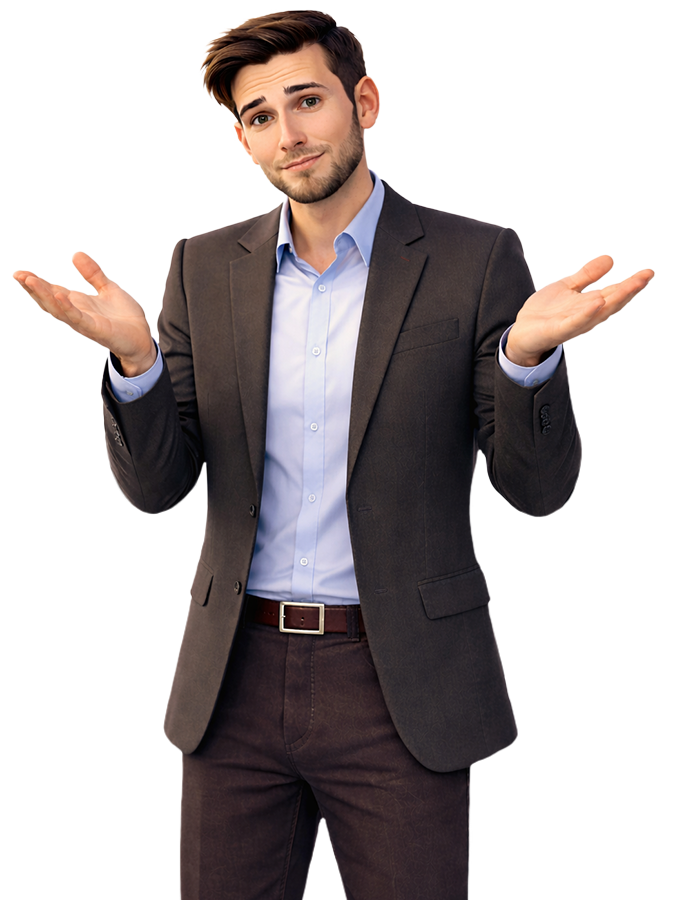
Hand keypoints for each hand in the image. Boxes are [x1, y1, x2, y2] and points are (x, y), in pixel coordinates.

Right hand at [12, 250, 155, 369]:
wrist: (142, 339)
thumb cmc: (125, 318)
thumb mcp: (108, 288)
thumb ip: (93, 274)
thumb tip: (76, 253)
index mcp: (78, 303)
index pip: (52, 291)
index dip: (36, 282)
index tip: (18, 273)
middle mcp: (77, 313)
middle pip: (49, 300)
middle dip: (33, 288)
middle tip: (18, 275)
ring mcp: (85, 322)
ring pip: (59, 309)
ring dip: (44, 295)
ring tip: (30, 281)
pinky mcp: (97, 330)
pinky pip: (78, 318)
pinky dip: (67, 307)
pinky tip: (59, 295)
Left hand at [506, 255, 654, 366]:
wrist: (523, 333)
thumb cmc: (545, 313)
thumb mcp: (567, 287)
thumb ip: (587, 275)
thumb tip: (609, 259)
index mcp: (589, 305)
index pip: (614, 293)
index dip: (631, 283)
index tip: (648, 272)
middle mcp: (586, 315)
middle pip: (612, 302)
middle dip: (629, 290)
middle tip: (645, 277)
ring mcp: (573, 323)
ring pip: (598, 312)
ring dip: (614, 299)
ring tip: (629, 287)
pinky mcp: (558, 330)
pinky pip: (574, 322)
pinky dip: (586, 313)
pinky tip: (596, 302)